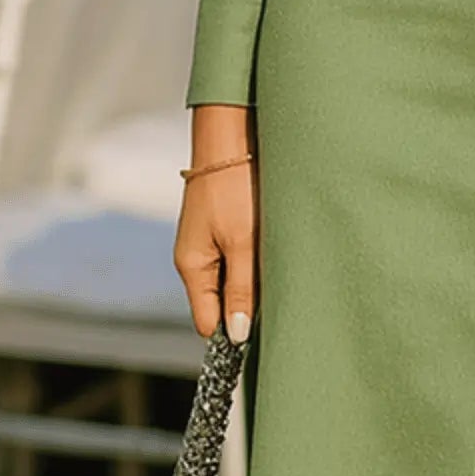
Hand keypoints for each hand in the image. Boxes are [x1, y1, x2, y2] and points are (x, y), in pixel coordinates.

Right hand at [173, 106, 258, 341]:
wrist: (233, 138)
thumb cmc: (235, 188)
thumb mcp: (242, 243)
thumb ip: (241, 290)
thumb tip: (236, 336)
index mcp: (192, 266)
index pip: (207, 321)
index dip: (233, 331)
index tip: (264, 332)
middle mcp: (196, 259)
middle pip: (221, 304)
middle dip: (248, 307)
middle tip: (282, 301)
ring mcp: (209, 244)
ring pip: (234, 282)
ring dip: (256, 282)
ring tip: (279, 271)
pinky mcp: (224, 230)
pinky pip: (239, 261)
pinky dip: (256, 262)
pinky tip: (275, 253)